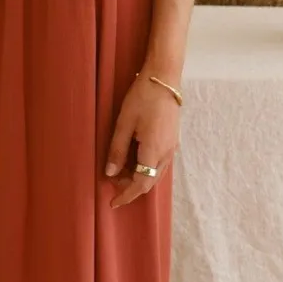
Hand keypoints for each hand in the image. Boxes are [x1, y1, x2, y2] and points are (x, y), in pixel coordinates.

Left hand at [104, 72, 179, 208]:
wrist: (164, 79)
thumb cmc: (142, 98)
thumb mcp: (123, 124)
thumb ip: (117, 150)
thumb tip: (110, 173)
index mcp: (154, 151)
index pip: (141, 183)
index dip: (126, 195)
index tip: (113, 203)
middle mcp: (167, 153)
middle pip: (150, 181)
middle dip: (131, 187)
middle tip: (112, 182)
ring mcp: (172, 147)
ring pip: (156, 173)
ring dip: (139, 177)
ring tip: (119, 170)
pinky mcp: (173, 140)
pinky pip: (160, 163)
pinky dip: (146, 167)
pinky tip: (134, 159)